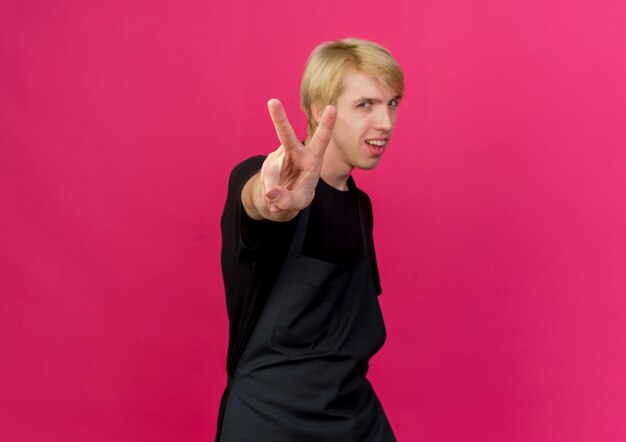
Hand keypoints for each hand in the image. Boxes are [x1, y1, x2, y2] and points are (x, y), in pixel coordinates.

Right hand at [258, 99, 335, 217]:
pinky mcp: (267, 164)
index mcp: (312, 159)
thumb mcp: (297, 203)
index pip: (321, 140)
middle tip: (273, 102)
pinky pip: (265, 180)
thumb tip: (270, 192)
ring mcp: (278, 157)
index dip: (327, 124)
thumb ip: (287, 200)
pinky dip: (268, 193)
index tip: (332, 108)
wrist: (279, 199)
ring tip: (276, 201)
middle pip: (286, 135)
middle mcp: (295, 153)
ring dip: (273, 188)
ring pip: (271, 171)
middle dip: (279, 118)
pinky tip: (272, 198)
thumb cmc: (296, 196)